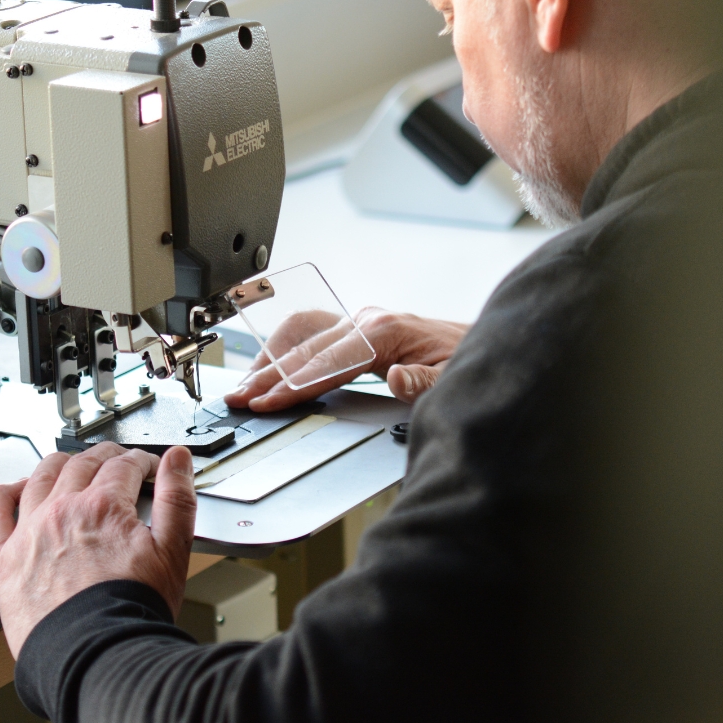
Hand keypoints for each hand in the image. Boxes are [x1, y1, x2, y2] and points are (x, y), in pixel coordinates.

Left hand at [0, 442, 196, 657]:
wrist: (94, 655)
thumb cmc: (129, 612)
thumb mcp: (172, 552)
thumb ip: (177, 500)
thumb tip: (178, 461)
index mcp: (102, 507)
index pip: (124, 465)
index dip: (141, 462)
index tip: (148, 468)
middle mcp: (62, 511)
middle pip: (82, 464)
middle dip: (105, 457)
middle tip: (118, 462)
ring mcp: (30, 532)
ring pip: (40, 478)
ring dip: (59, 464)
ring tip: (70, 465)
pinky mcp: (7, 558)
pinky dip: (5, 493)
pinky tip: (14, 489)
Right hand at [225, 306, 467, 410]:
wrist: (482, 343)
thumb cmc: (468, 360)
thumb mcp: (454, 377)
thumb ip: (426, 382)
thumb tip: (398, 378)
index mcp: (386, 331)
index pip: (328, 362)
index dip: (294, 384)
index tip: (267, 402)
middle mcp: (369, 321)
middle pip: (307, 348)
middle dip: (269, 375)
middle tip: (239, 398)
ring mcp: (363, 321)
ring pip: (303, 332)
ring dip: (271, 358)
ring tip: (244, 384)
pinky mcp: (360, 328)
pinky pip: (313, 332)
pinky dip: (287, 349)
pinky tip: (270, 366)